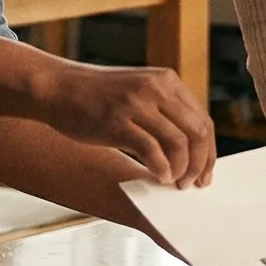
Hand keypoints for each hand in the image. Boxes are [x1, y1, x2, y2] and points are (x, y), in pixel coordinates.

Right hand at [34, 60, 216, 187]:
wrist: (57, 87)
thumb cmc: (96, 96)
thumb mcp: (138, 91)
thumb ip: (164, 111)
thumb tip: (189, 150)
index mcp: (166, 81)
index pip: (202, 120)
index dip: (208, 151)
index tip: (205, 173)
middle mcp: (156, 88)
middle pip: (197, 132)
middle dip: (200, 164)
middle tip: (192, 184)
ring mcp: (136, 104)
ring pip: (179, 143)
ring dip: (182, 170)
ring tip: (174, 182)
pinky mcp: (117, 121)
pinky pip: (152, 151)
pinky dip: (162, 169)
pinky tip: (159, 177)